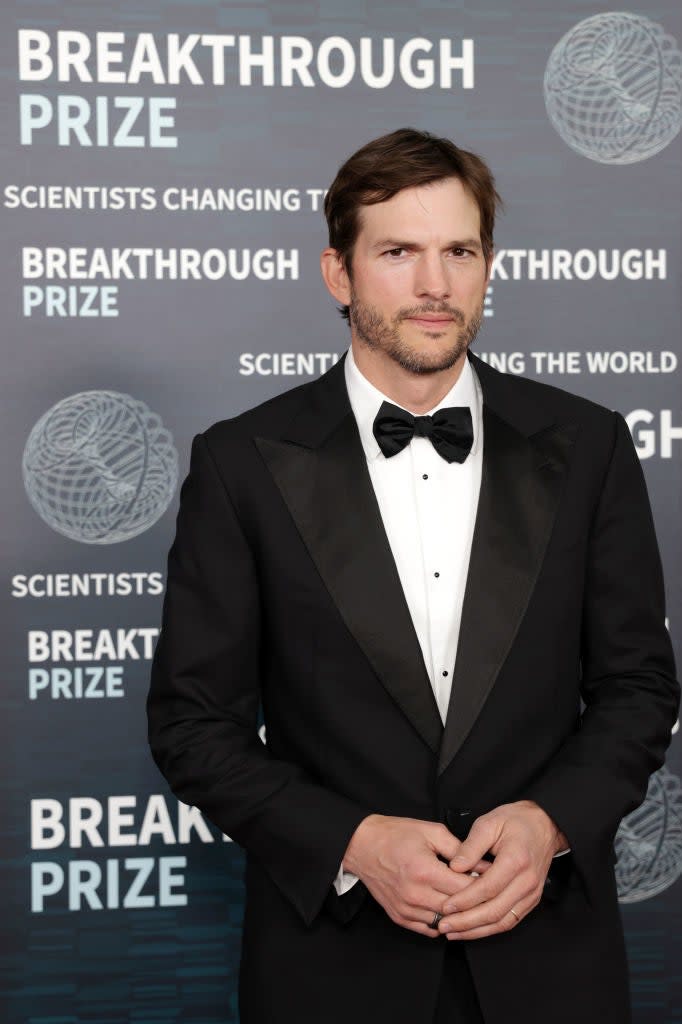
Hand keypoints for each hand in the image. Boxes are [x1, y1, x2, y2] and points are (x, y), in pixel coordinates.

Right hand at [342, 814, 491, 937]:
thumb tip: (483, 865)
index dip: (483, 885)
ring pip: (445, 923)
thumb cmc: (395, 834)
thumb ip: (459, 849)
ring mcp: (405, 909)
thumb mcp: (430, 831)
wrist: (362, 845)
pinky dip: (442, 922)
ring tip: (469, 901)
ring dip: (459, 914)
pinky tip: (448, 909)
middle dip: (475, 902)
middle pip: (457, 909)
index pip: (464, 889)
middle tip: (487, 892)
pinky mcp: (399, 917)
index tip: (494, 879)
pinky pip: (429, 929)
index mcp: (424, 870)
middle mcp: (414, 894)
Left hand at [435, 800, 567, 940]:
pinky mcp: (531, 900)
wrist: (544, 825)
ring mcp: (531, 893)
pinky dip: (490, 928)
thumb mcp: (489, 822)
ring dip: (476, 930)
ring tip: (453, 932)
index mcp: (516, 860)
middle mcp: (527, 881)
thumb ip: (471, 846)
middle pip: (495, 910)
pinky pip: (510, 920)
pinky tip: (472, 929)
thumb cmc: (515, 821)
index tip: (445, 906)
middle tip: (444, 925)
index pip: (487, 888)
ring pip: (503, 921)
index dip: (465, 900)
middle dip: (466, 922)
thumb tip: (455, 867)